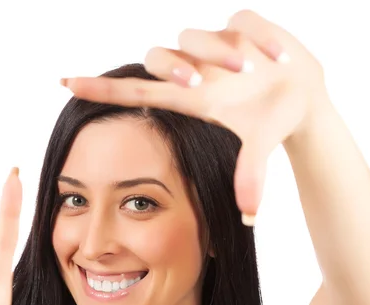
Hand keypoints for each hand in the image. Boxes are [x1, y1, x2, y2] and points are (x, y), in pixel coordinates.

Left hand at [61, 10, 328, 220]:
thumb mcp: (258, 146)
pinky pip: (242, 21)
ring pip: (193, 36)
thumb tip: (250, 218)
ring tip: (251, 71)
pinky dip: (259, 37)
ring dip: (220, 52)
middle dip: (177, 68)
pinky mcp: (244, 24)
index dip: (101, 89)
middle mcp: (195, 70)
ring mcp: (215, 45)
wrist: (305, 96)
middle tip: (201, 83)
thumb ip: (250, 176)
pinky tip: (278, 56)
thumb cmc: (269, 121)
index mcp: (190, 100)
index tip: (64, 83)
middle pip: (157, 58)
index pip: (135, 92)